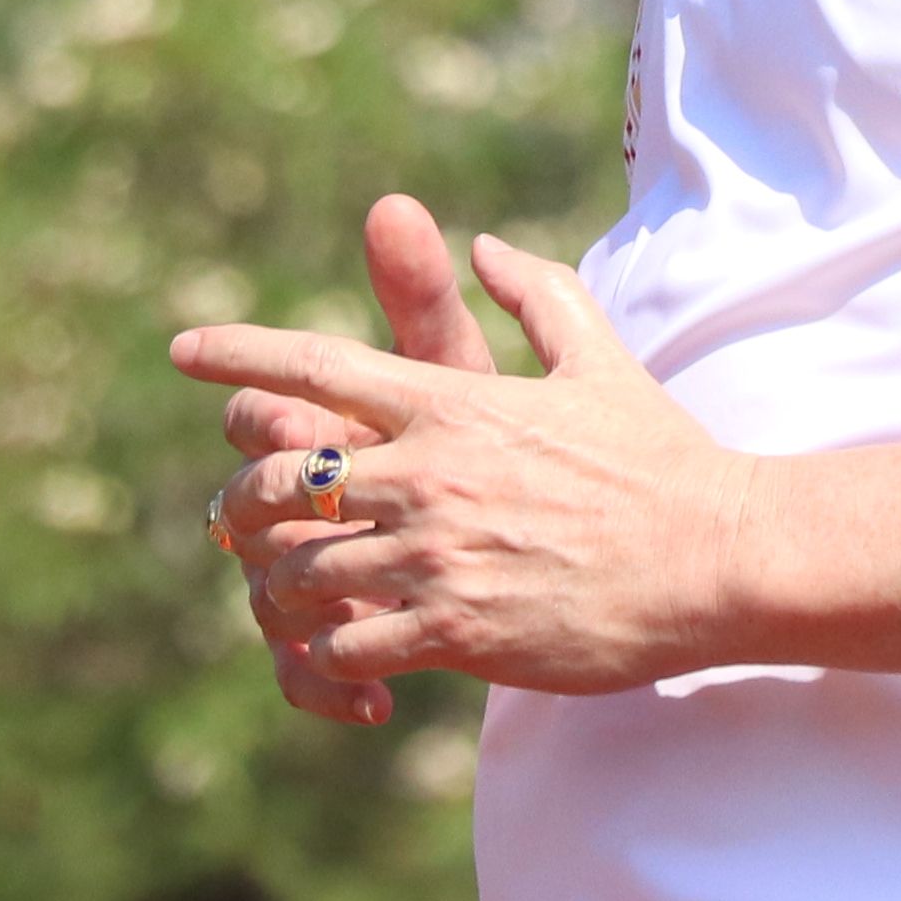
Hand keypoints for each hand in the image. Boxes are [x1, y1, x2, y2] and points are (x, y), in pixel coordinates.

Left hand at [178, 204, 750, 704]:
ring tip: (280, 593)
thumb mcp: (599, 357)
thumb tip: (484, 244)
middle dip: (243, 501)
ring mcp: (437, 557)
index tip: (182, 348)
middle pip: (282, 480)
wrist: (717, 556)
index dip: (236, 356)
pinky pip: (347, 646)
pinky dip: (325, 654)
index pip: (316, 366)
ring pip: (301, 570)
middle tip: (236, 517)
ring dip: (278, 583)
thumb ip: (536, 294)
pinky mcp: (456, 633)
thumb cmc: (661, 457)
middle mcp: (428, 475)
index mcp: (452, 404)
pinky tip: (338, 656)